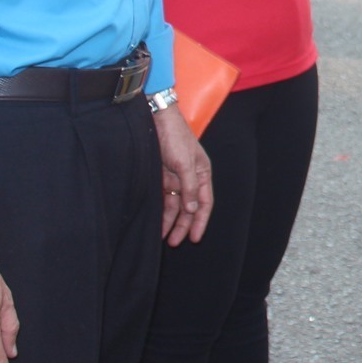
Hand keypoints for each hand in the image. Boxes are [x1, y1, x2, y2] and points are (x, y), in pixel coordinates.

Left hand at [153, 105, 212, 246]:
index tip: (196, 238)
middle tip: (175, 242)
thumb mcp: (185, 163)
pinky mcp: (162, 177)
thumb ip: (190, 187)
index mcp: (202, 173)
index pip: (204, 203)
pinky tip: (157, 222)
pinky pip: (164, 199)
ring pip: (176, 206)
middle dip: (184, 225)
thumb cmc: (175, 137)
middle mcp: (191, 178)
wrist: (156, 120)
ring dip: (172, 221)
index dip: (201, 221)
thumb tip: (193, 210)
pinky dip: (162, 211)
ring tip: (165, 238)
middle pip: (190, 208)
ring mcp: (176, 178)